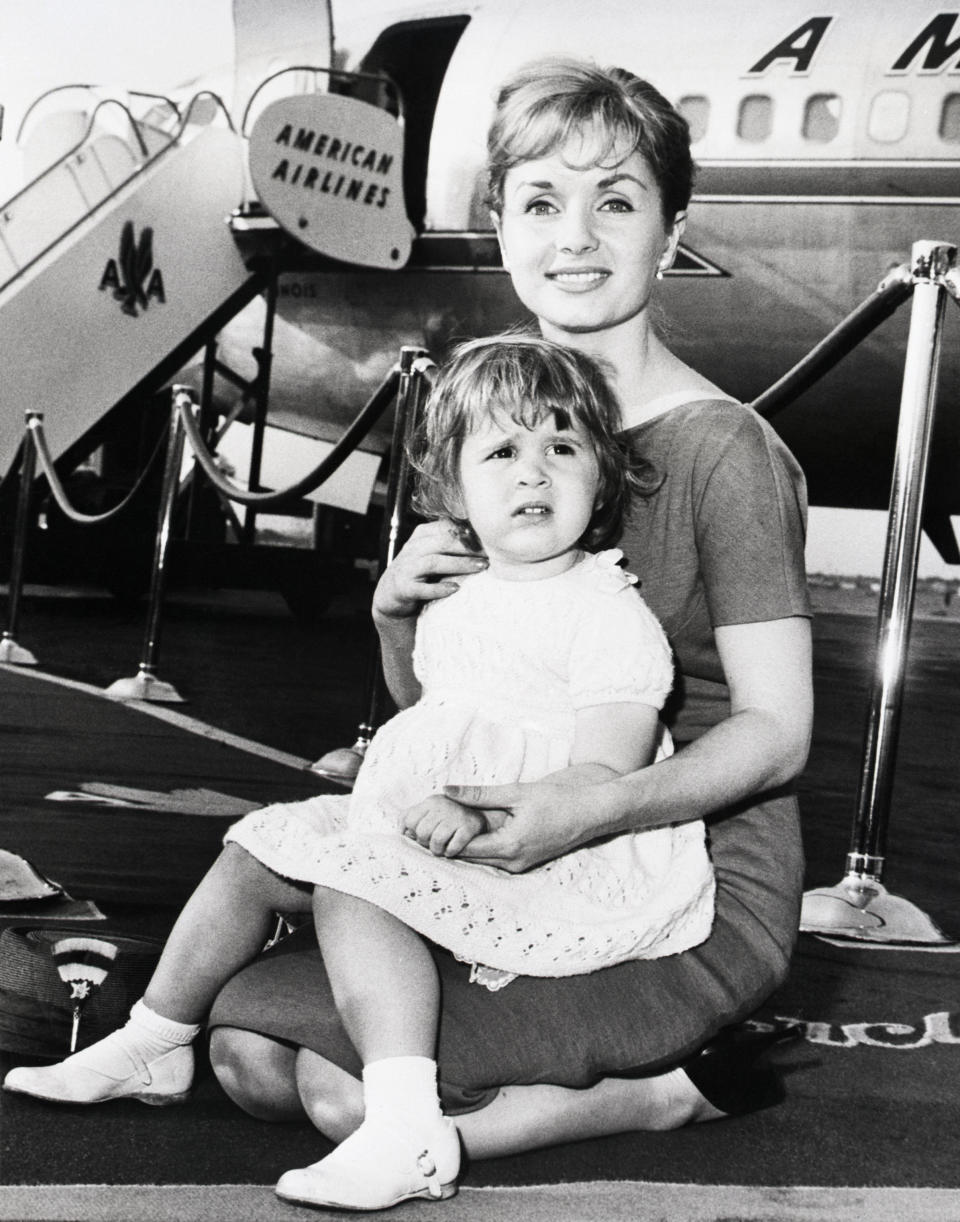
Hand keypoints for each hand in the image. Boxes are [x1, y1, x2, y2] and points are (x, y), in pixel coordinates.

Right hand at [373, 520, 485, 620]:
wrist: (391, 595)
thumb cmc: (421, 573)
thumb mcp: (433, 552)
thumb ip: (451, 544)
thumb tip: (486, 538)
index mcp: (421, 536)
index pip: (446, 527)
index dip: (469, 532)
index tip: (489, 539)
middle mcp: (412, 549)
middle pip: (443, 542)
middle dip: (468, 548)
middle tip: (489, 555)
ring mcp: (406, 568)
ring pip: (434, 562)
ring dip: (459, 564)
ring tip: (480, 568)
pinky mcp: (403, 588)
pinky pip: (421, 588)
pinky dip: (439, 588)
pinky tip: (455, 588)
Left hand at [402, 794, 489, 857]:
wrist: (490, 814)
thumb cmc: (457, 818)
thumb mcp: (434, 812)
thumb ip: (415, 817)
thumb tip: (402, 831)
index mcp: (431, 800)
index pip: (408, 820)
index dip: (412, 833)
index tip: (420, 837)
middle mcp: (443, 804)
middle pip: (421, 832)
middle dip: (426, 843)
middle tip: (435, 844)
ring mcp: (457, 814)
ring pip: (436, 841)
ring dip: (439, 850)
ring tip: (443, 849)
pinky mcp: (470, 826)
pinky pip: (452, 846)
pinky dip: (451, 852)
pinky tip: (453, 850)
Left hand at [445, 781, 601, 872]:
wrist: (590, 813)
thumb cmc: (557, 800)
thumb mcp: (516, 792)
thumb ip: (479, 794)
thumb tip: (447, 790)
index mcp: (508, 845)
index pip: (463, 848)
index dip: (444, 836)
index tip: (432, 821)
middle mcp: (512, 862)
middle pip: (469, 858)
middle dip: (451, 842)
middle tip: (435, 824)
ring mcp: (520, 866)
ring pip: (481, 860)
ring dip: (465, 845)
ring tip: (450, 825)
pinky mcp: (525, 863)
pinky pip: (495, 859)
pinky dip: (482, 847)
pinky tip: (474, 831)